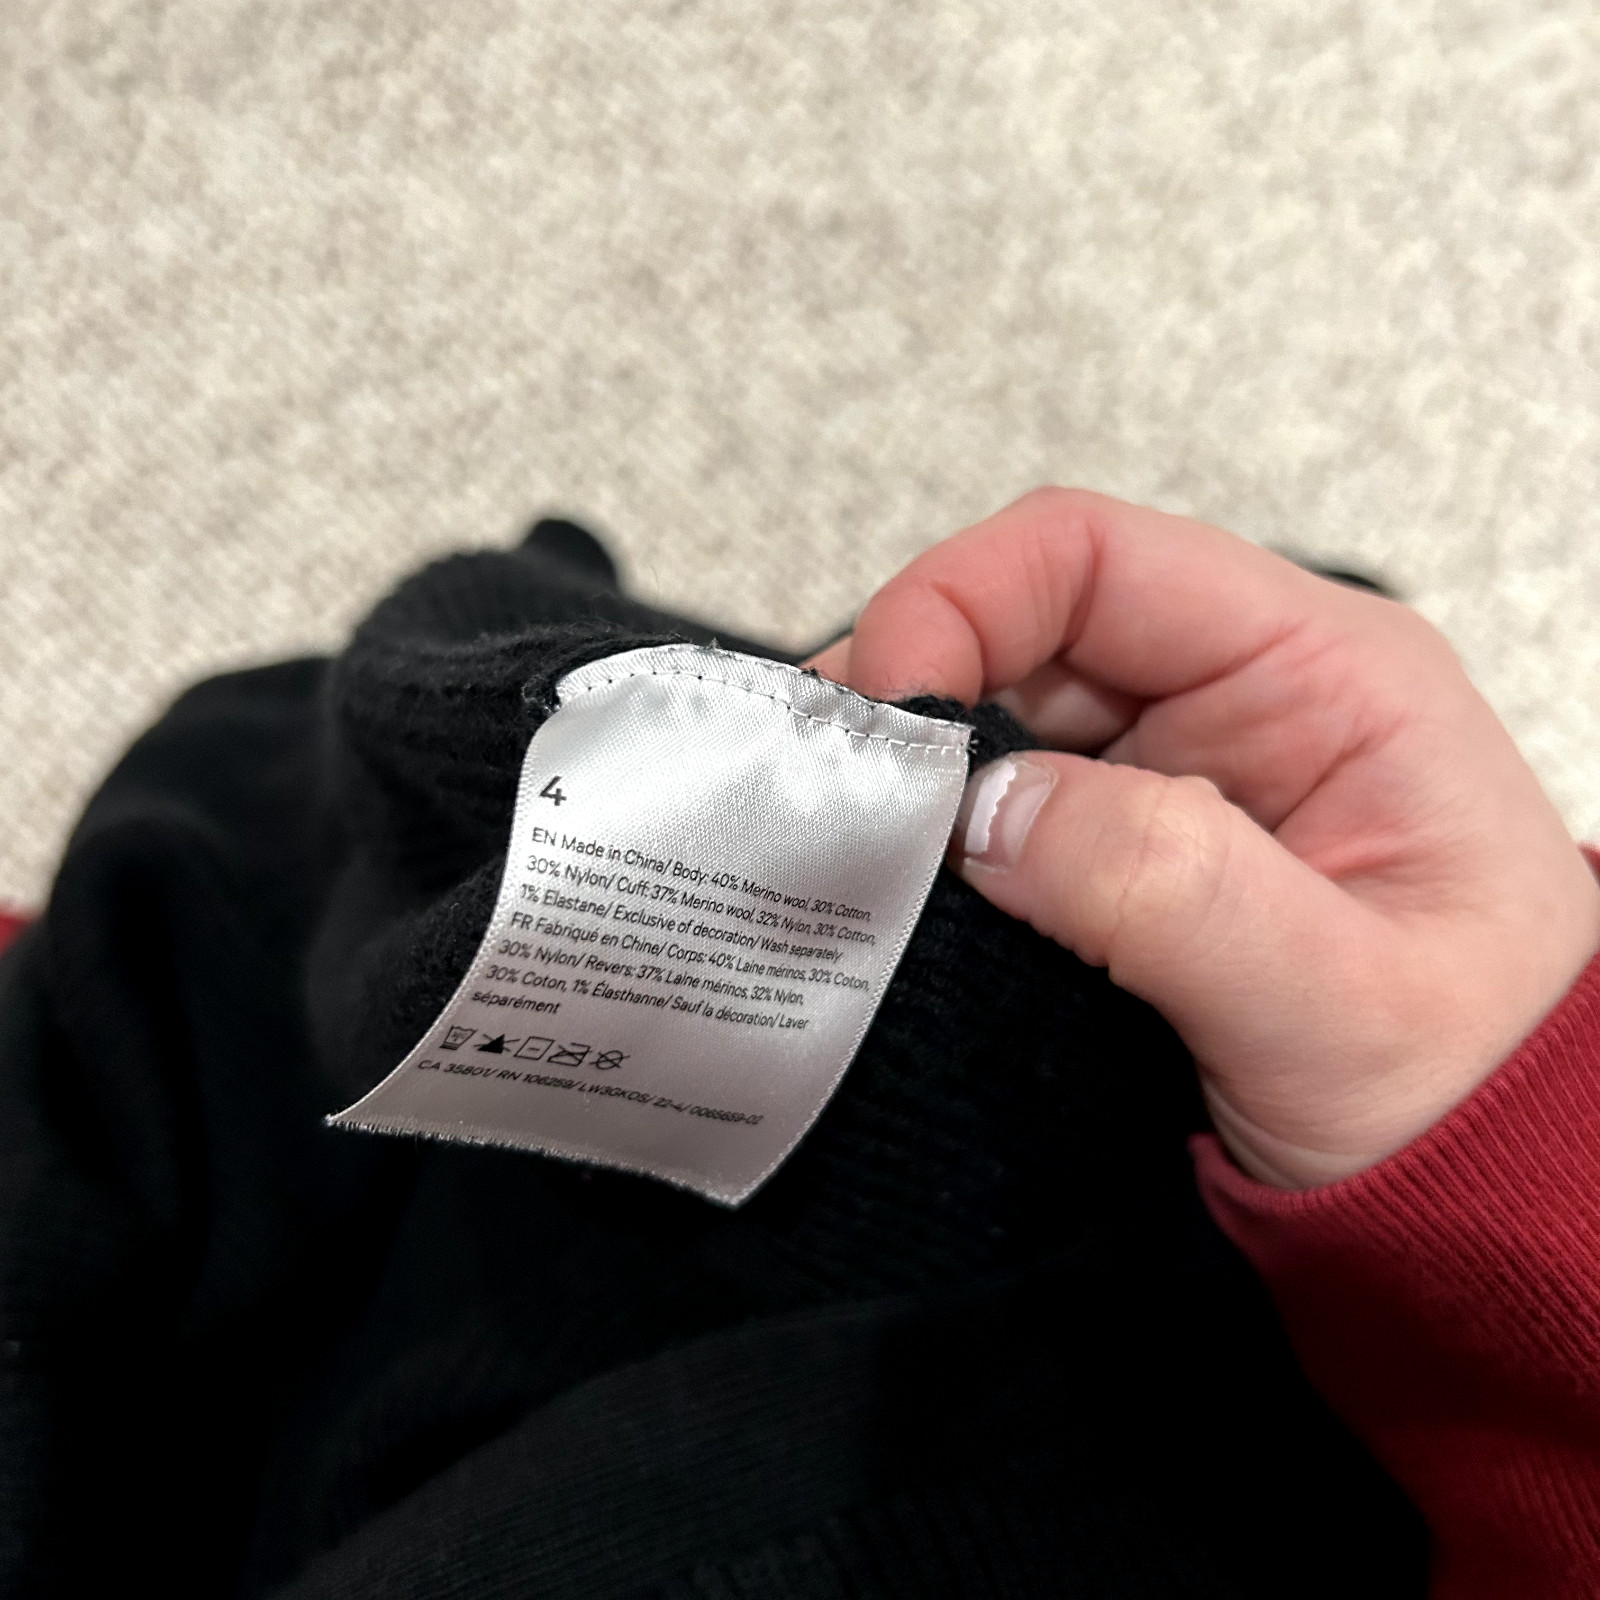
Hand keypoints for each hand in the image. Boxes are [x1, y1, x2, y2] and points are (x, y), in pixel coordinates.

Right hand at [810, 489, 1599, 1187]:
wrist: (1476, 1194)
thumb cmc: (1464, 1087)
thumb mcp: (1338, 1001)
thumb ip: (1171, 889)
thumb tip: (983, 811)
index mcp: (1318, 671)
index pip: (1097, 558)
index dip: (960, 600)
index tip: (877, 709)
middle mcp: (1233, 697)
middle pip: (1021, 630)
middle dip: (908, 697)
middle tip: (823, 793)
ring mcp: (1173, 774)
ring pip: (994, 721)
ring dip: (908, 776)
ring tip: (836, 847)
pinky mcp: (1125, 852)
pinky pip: (1000, 814)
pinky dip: (930, 846)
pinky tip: (884, 890)